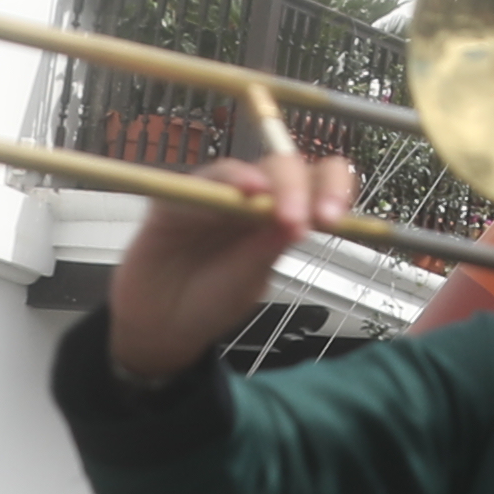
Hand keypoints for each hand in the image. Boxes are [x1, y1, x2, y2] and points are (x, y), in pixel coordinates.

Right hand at [104, 151, 342, 384]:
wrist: (158, 324)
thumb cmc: (209, 302)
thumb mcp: (247, 283)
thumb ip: (267, 251)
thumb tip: (299, 221)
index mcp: (278, 218)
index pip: (316, 186)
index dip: (333, 190)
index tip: (335, 217)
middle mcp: (251, 200)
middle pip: (286, 169)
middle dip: (302, 188)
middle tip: (305, 220)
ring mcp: (215, 196)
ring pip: (248, 169)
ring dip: (272, 184)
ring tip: (282, 209)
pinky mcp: (177, 199)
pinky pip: (203, 182)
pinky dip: (228, 182)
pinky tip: (245, 190)